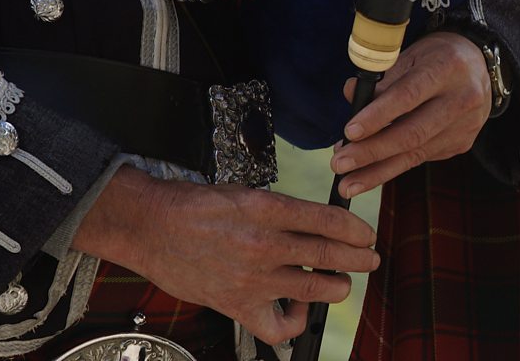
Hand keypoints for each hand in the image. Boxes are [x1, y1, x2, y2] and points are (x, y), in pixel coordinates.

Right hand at [73, 167, 379, 344]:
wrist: (150, 227)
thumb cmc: (196, 208)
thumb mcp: (247, 193)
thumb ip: (284, 211)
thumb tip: (320, 225)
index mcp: (268, 209)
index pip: (330, 221)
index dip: (356, 230)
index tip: (366, 235)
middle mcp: (265, 244)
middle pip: (331, 256)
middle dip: (359, 259)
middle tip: (369, 259)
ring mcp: (252, 279)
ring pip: (317, 291)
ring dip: (339, 287)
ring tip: (341, 283)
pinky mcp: (237, 305)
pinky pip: (280, 327)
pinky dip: (296, 321)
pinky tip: (298, 308)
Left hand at [332, 31, 490, 198]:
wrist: (480, 67)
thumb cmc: (436, 58)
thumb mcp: (411, 56)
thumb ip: (382, 77)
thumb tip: (350, 94)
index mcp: (447, 68)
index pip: (409, 96)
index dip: (378, 116)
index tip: (350, 132)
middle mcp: (462, 98)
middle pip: (413, 133)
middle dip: (372, 152)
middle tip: (339, 164)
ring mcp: (465, 125)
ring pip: (416, 153)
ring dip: (378, 170)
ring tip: (348, 183)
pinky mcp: (462, 143)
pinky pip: (423, 157)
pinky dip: (394, 166)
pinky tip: (370, 173)